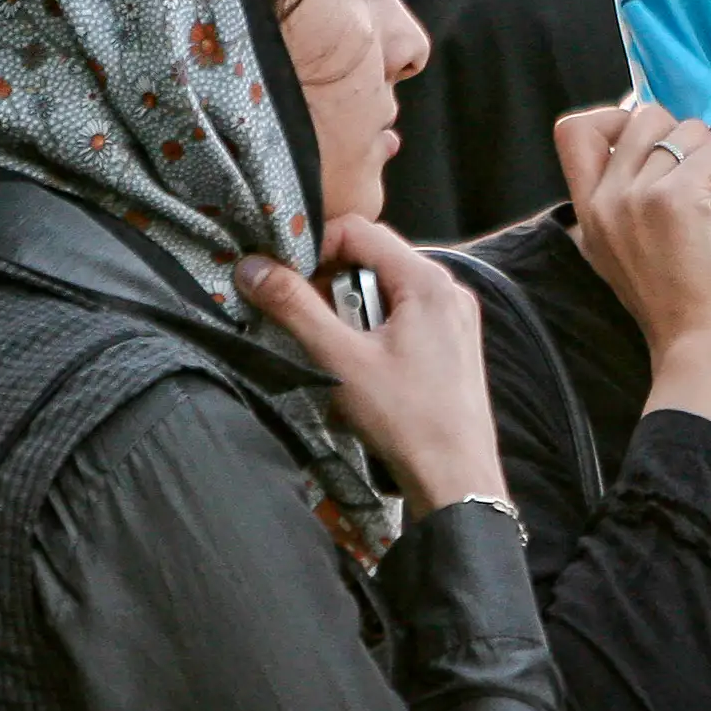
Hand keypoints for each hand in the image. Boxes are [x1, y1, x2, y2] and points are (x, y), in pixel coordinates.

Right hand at [237, 217, 506, 518]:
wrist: (456, 480)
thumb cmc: (408, 421)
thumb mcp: (339, 360)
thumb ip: (294, 307)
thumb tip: (253, 268)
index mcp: (428, 281)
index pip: (359, 230)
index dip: (315, 247)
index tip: (287, 279)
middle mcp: (448, 291)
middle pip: (373, 260)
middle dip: (333, 287)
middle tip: (311, 325)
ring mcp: (455, 319)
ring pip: (386, 292)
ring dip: (352, 315)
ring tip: (340, 357)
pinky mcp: (453, 346)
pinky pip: (404, 319)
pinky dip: (374, 334)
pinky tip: (365, 373)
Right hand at [554, 101, 710, 443]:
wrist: (702, 348)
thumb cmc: (682, 304)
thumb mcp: (632, 248)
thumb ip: (633, 198)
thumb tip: (668, 137)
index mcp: (588, 212)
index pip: (573, 129)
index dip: (617, 119)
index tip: (655, 150)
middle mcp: (605, 199)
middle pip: (643, 114)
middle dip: (684, 140)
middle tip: (700, 188)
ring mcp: (637, 196)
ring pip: (689, 130)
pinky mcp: (677, 198)